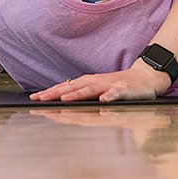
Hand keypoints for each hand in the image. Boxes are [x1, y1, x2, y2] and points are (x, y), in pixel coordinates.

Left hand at [29, 59, 172, 102]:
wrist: (144, 78)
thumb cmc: (117, 85)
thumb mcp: (96, 88)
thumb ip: (81, 93)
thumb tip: (59, 98)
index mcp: (87, 82)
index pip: (65, 87)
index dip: (49, 92)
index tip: (34, 98)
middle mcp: (96, 82)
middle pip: (73, 87)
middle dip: (56, 93)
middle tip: (41, 99)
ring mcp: (110, 85)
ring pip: (91, 90)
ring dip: (78, 94)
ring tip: (65, 99)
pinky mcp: (125, 91)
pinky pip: (116, 94)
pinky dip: (109, 96)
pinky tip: (103, 100)